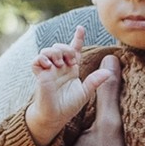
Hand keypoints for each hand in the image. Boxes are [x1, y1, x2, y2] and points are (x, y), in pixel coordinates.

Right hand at [27, 26, 115, 145]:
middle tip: (70, 61)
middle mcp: (60, 67)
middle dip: (65, 48)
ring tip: (59, 64)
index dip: (77, 38)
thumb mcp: (85, 92)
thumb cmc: (69, 105)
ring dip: (55, 52)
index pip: (74, 49)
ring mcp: (49, 70)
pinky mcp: (40, 75)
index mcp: (71, 68)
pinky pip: (36, 61)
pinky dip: (41, 59)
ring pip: (48, 50)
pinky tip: (49, 65)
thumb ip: (95, 81)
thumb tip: (108, 72)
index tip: (80, 28)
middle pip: (60, 46)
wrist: (55, 117)